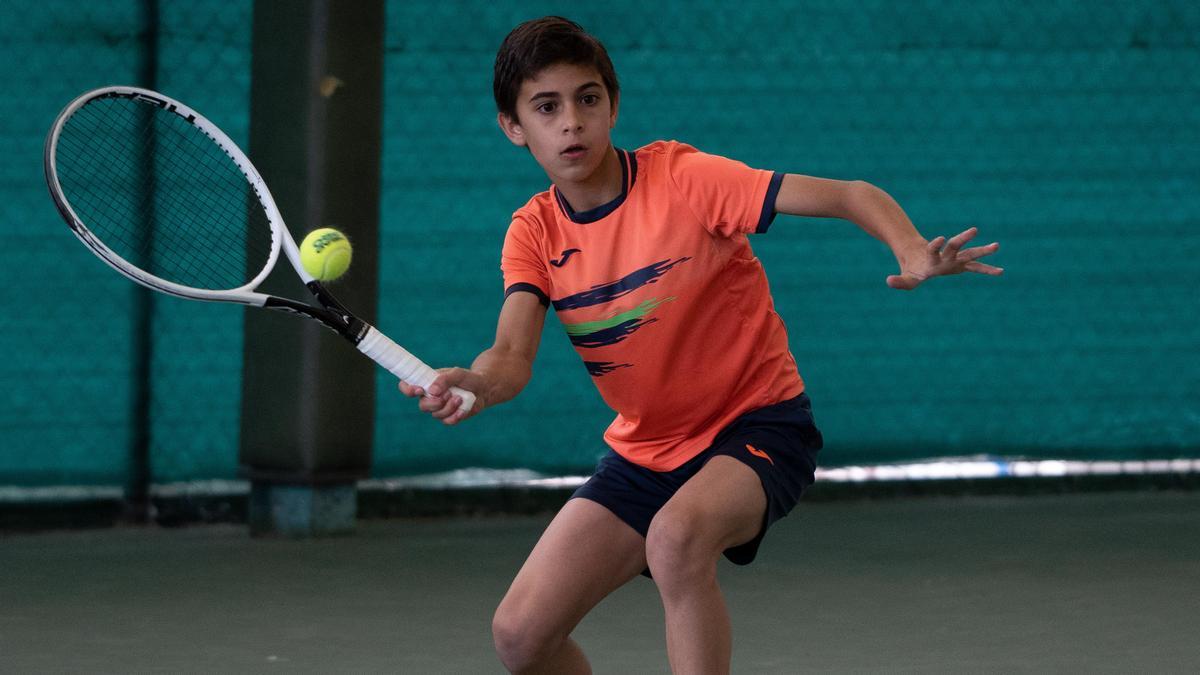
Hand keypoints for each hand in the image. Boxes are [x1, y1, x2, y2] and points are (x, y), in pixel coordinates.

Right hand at [397, 368, 484, 425]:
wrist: (484, 389)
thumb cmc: (468, 378)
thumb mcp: (457, 373)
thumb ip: (444, 379)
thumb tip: (432, 391)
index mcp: (427, 383)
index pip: (407, 386)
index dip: (407, 389)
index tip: (418, 390)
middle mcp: (430, 397)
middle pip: (422, 406)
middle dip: (434, 403)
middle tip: (448, 394)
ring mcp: (440, 408)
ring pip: (436, 414)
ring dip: (448, 407)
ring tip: (459, 398)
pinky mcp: (450, 417)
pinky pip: (447, 421)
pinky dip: (456, 415)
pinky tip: (463, 409)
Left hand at [887, 226, 1002, 290]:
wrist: (918, 256)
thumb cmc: (912, 269)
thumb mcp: (906, 279)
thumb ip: (899, 282)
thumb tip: (888, 281)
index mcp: (931, 259)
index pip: (933, 249)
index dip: (935, 245)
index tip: (939, 238)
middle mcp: (945, 256)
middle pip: (955, 245)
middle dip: (963, 239)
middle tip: (974, 230)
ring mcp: (954, 259)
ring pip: (969, 253)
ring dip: (982, 250)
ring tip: (997, 246)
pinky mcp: (960, 265)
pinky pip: (976, 267)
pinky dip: (986, 270)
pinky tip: (1000, 271)